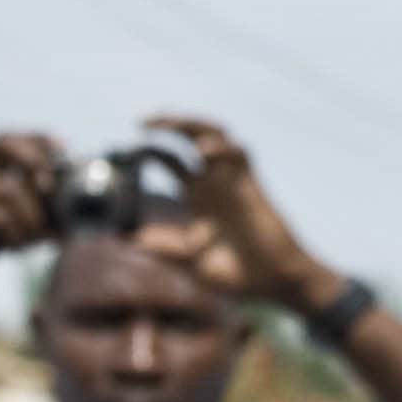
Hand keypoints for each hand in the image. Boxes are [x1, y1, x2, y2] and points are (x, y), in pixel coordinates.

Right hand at [0, 131, 63, 264]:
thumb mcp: (3, 223)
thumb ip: (30, 215)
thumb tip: (68, 223)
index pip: (6, 139)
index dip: (36, 137)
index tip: (63, 146)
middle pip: (4, 142)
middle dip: (38, 162)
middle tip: (52, 191)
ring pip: (11, 190)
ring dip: (33, 216)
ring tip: (32, 238)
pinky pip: (1, 218)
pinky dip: (17, 234)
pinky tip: (14, 248)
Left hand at [134, 115, 333, 312]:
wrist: (274, 281)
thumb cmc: (237, 274)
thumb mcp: (190, 263)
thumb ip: (162, 249)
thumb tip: (127, 239)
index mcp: (196, 197)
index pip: (171, 159)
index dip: (150, 149)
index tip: (127, 149)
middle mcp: (213, 182)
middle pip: (190, 136)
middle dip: (167, 123)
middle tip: (140, 121)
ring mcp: (232, 181)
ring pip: (214, 134)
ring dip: (190, 124)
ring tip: (166, 123)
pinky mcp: (251, 186)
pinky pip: (240, 153)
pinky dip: (221, 147)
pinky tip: (202, 152)